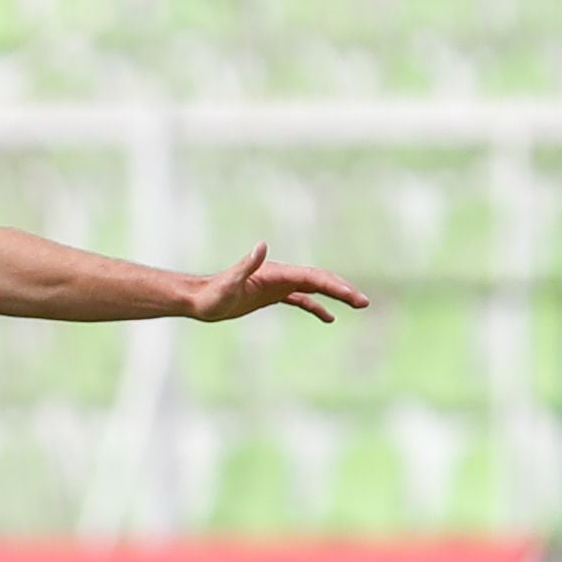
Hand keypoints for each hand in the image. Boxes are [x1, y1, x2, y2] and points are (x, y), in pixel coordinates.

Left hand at [190, 245, 368, 323]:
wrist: (198, 300)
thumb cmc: (212, 295)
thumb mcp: (229, 283)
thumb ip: (246, 264)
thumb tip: (261, 244)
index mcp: (275, 272)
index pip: (312, 277)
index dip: (333, 285)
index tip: (352, 296)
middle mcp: (280, 276)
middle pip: (318, 280)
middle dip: (342, 289)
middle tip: (363, 302)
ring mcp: (277, 285)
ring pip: (314, 288)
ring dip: (335, 295)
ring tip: (357, 304)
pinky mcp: (271, 296)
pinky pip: (300, 300)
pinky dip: (316, 306)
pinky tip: (329, 317)